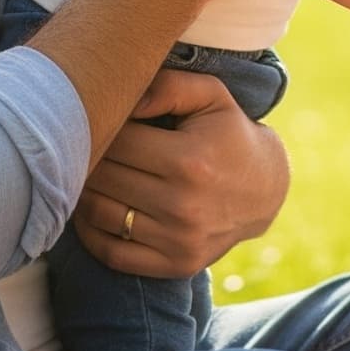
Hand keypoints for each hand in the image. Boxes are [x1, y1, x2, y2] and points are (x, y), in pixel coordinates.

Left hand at [72, 69, 289, 276]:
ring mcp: (178, 240)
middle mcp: (183, 205)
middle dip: (90, 156)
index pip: (117, 141)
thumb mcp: (211, 96)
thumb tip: (127, 98)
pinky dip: (89, 233)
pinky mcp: (175, 264)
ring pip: (99, 214)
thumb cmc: (230, 134)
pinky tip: (92, 210)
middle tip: (88, 144)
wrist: (265, 190)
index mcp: (189, 160)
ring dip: (84, 191)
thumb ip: (169, 86)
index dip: (104, 126)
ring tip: (87, 173)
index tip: (105, 120)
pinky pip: (111, 253)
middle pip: (103, 177)